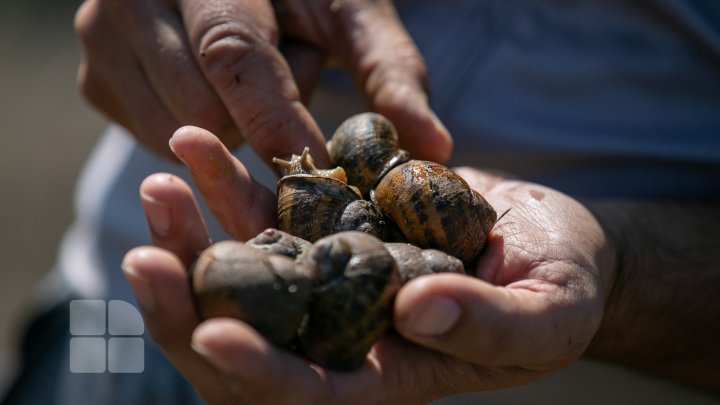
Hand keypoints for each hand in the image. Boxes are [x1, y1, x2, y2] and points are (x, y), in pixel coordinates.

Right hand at [74, 0, 451, 164]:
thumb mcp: (351, 12)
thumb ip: (392, 73)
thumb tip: (434, 151)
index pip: (234, 57)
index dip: (279, 123)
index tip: (325, 174)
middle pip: (202, 110)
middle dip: (256, 123)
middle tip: (287, 84)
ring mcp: (100, 41)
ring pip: (175, 136)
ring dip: (228, 128)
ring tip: (249, 78)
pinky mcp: (94, 82)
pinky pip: (154, 142)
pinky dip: (199, 133)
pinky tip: (213, 90)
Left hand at [122, 126, 615, 402]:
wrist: (548, 237)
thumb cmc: (562, 286)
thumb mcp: (546, 313)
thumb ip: (489, 324)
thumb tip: (420, 311)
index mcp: (389, 373)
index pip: (308, 392)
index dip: (259, 371)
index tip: (211, 335)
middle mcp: (343, 331)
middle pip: (250, 334)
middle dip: (191, 301)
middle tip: (145, 254)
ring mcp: (330, 276)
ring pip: (245, 266)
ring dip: (195, 230)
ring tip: (161, 180)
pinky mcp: (331, 225)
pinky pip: (269, 209)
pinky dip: (232, 181)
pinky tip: (199, 143)